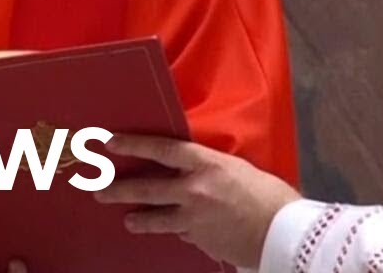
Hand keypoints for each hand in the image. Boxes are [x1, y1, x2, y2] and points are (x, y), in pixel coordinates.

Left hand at [96, 135, 300, 268]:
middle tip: (98, 189)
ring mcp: (193, 219)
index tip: (109, 142)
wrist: (284, 233)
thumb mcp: (238, 168)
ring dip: (139, 218)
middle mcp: (193, 190)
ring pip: (156, 218)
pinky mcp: (199, 240)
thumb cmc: (270, 195)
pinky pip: (182, 233)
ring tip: (128, 220)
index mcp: (206, 163)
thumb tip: (194, 170)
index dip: (133, 144)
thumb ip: (211, 168)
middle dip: (118, 189)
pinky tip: (180, 231)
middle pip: (146, 188)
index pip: (160, 149)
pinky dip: (179, 230)